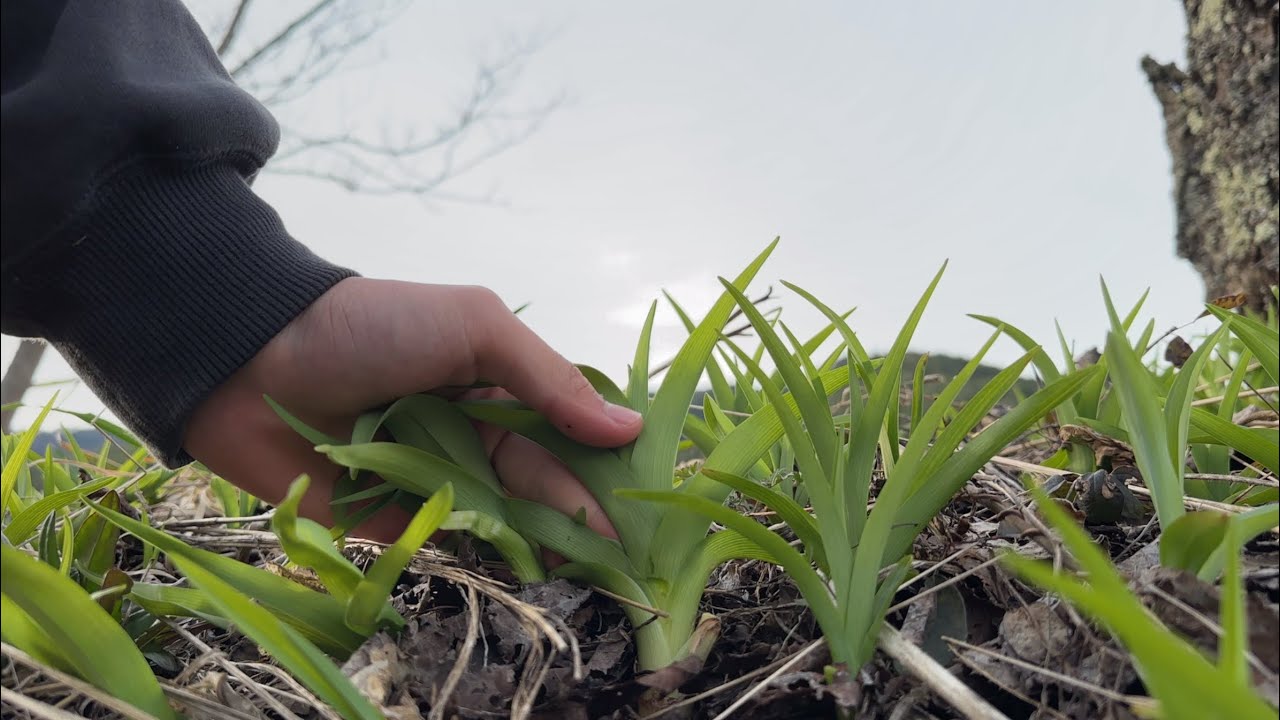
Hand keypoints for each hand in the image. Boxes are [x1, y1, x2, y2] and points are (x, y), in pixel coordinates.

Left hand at [183, 278, 642, 542]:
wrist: (254, 360)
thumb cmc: (373, 327)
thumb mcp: (475, 329)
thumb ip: (548, 378)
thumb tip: (626, 429)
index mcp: (499, 387)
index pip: (567, 431)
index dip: (604, 463)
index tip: (640, 497)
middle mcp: (475, 437)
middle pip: (544, 483)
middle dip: (583, 514)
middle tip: (623, 552)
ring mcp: (438, 481)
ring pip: (508, 520)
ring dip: (547, 542)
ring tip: (588, 567)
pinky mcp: (399, 522)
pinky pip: (454, 544)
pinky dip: (489, 556)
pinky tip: (531, 570)